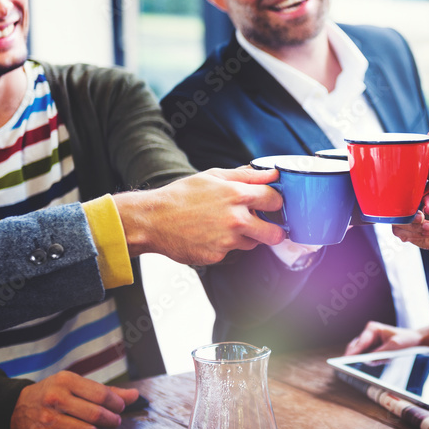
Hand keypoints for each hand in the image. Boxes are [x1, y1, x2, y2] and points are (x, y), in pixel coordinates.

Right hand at [10, 371, 137, 428]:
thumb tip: (135, 395)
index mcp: (66, 380)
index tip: (120, 407)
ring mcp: (47, 419)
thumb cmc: (54, 392)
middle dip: (111, 419)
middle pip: (95, 414)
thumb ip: (106, 390)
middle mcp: (56, 398)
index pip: (101, 394)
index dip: (117, 403)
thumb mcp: (76, 384)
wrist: (16, 406)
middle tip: (114, 421)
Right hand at [116, 167, 285, 264]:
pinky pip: (232, 252)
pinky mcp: (217, 255)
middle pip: (274, 233)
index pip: (275, 200)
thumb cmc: (182, 195)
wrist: (153, 220)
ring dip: (247, 237)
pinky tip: (211, 235)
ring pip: (253, 243)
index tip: (272, 204)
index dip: (276, 202)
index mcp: (238, 195)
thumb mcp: (214, 176)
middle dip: (273, 230)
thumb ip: (247, 175)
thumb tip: (273, 173)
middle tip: (265, 226)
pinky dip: (226, 246)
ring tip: (226, 226)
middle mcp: (236, 219)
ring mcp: (227, 240)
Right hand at [345, 321, 424, 354]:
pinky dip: (372, 361)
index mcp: (372, 329)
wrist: (415, 340)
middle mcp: (369, 334)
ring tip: (376, 361)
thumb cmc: (405, 339)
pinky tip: (382, 360)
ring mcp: (370, 342)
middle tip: (349, 367)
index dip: (353, 352)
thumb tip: (368, 361)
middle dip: (356, 357)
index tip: (346, 359)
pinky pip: (368, 357)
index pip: (360, 342)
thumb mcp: (394, 346)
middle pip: (356, 347)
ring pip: (361, 354)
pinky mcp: (373, 349)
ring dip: (367, 359)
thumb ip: (380, 353)